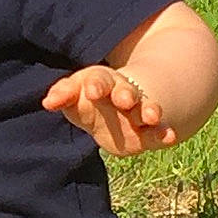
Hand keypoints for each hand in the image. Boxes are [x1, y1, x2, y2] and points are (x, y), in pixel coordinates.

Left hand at [41, 65, 177, 155]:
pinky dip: (163, 133)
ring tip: (151, 116)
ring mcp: (138, 111)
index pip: (98, 80)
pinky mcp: (148, 131)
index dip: (95, 85)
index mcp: (102, 83)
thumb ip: (63, 97)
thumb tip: (47, 102)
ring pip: (145, 108)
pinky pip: (157, 130)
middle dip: (125, 94)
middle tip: (124, 99)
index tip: (91, 91)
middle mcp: (123, 93)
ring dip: (149, 110)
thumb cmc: (89, 102)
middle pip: (125, 91)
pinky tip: (170, 136)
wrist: (116, 110)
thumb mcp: (74, 98)